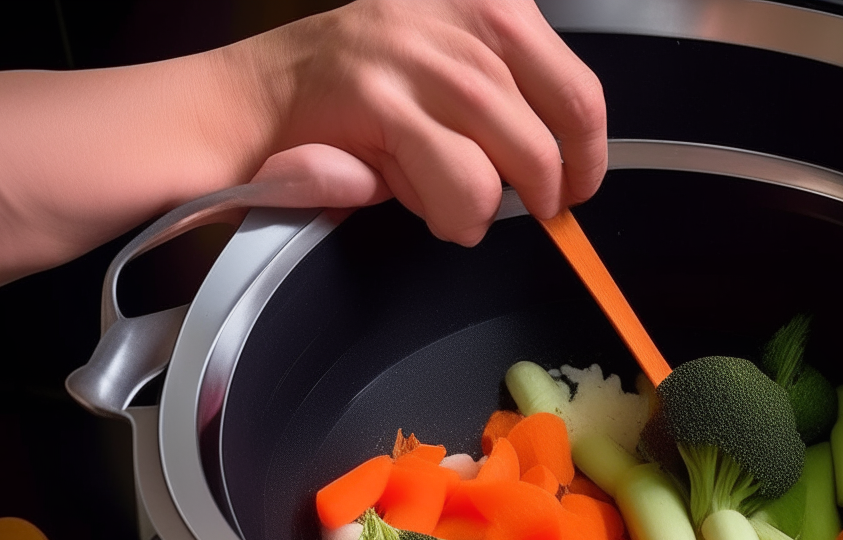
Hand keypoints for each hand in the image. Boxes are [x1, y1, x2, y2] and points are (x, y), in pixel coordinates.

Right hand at [243, 0, 607, 244]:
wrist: (256, 100)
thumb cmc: (359, 94)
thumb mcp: (455, 69)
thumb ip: (514, 101)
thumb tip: (569, 163)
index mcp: (492, 1)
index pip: (579, 91)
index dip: (587, 155)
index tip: (577, 183)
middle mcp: (464, 14)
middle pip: (556, 136)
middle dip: (543, 193)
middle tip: (515, 207)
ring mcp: (424, 54)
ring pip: (515, 167)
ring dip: (485, 206)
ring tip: (445, 196)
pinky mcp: (385, 98)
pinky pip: (464, 188)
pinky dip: (452, 215)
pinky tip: (415, 195)